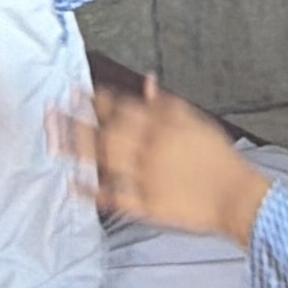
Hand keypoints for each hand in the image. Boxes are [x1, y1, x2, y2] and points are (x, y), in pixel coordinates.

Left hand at [65, 76, 270, 245]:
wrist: (236, 196)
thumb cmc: (218, 158)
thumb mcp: (196, 121)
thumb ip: (166, 104)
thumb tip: (146, 81)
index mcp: (164, 126)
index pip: (124, 107)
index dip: (98, 98)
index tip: (76, 91)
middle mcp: (152, 149)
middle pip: (107, 130)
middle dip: (77, 118)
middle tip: (51, 109)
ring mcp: (146, 178)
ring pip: (105, 160)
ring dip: (76, 147)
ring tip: (51, 136)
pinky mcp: (146, 206)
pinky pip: (114, 197)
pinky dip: (91, 190)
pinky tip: (70, 181)